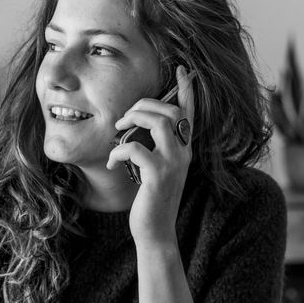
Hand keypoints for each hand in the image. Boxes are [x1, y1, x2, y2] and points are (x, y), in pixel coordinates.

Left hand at [108, 65, 195, 243]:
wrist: (156, 233)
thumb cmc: (151, 201)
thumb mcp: (155, 170)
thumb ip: (153, 149)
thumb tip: (133, 128)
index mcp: (184, 150)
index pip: (189, 114)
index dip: (187, 90)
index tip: (182, 70)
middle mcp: (183, 153)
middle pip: (170, 111)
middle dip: (144, 104)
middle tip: (123, 117)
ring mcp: (173, 164)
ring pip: (159, 122)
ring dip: (134, 119)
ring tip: (118, 130)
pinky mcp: (158, 176)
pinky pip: (136, 149)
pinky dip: (120, 151)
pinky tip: (114, 162)